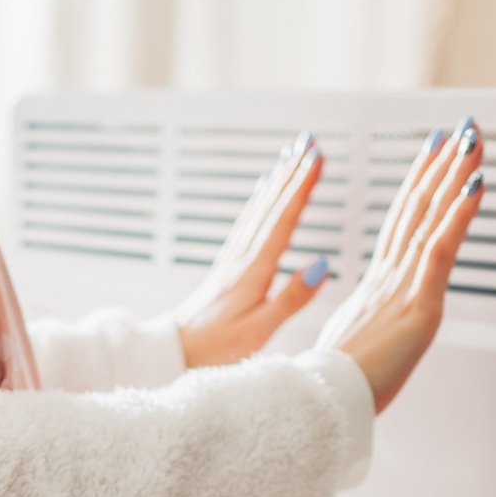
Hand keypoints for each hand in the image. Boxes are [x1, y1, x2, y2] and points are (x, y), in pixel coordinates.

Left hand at [174, 133, 330, 368]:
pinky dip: (258, 201)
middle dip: (291, 173)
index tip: (317, 158)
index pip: (283, 220)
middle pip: (270, 207)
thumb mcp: (259, 332)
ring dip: (277, 181)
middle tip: (309, 142)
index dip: (301, 187)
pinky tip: (263, 190)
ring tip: (291, 155)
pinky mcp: (226, 268)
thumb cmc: (216, 350)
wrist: (175, 354)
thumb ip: (292, 299)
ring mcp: (231, 262)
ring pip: (258, 211)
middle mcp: (241, 260)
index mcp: (253, 272)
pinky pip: (246, 223)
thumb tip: (321, 265)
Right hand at [319, 118, 485, 412]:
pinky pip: (441, 248)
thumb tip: (363, 340)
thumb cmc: (331, 390)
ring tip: (470, 140)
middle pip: (415, 211)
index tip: (430, 158)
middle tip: (455, 132)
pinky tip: (475, 185)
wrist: (323, 405)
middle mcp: (387, 280)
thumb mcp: (348, 354)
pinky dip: (460, 214)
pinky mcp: (417, 304)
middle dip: (437, 167)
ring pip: (430, 218)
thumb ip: (361, 337)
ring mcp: (402, 289)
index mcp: (372, 291)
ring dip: (454, 175)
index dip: (416, 190)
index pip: (399, 228)